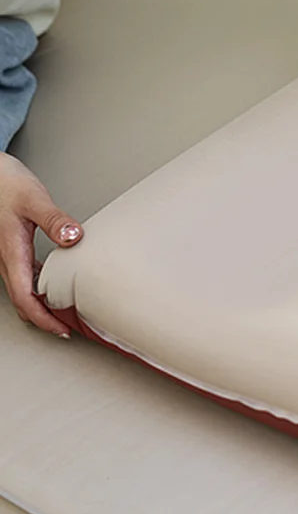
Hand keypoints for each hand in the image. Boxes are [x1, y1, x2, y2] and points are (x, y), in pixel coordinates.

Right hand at [0, 153, 82, 336]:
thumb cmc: (7, 184)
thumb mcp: (35, 200)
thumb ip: (55, 220)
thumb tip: (74, 238)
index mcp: (11, 253)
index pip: (25, 298)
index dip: (42, 318)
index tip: (62, 329)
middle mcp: (7, 258)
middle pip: (22, 300)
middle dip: (43, 319)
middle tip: (68, 327)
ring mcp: (9, 254)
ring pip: (22, 290)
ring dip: (41, 305)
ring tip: (65, 311)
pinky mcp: (13, 246)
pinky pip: (25, 275)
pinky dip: (39, 287)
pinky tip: (54, 284)